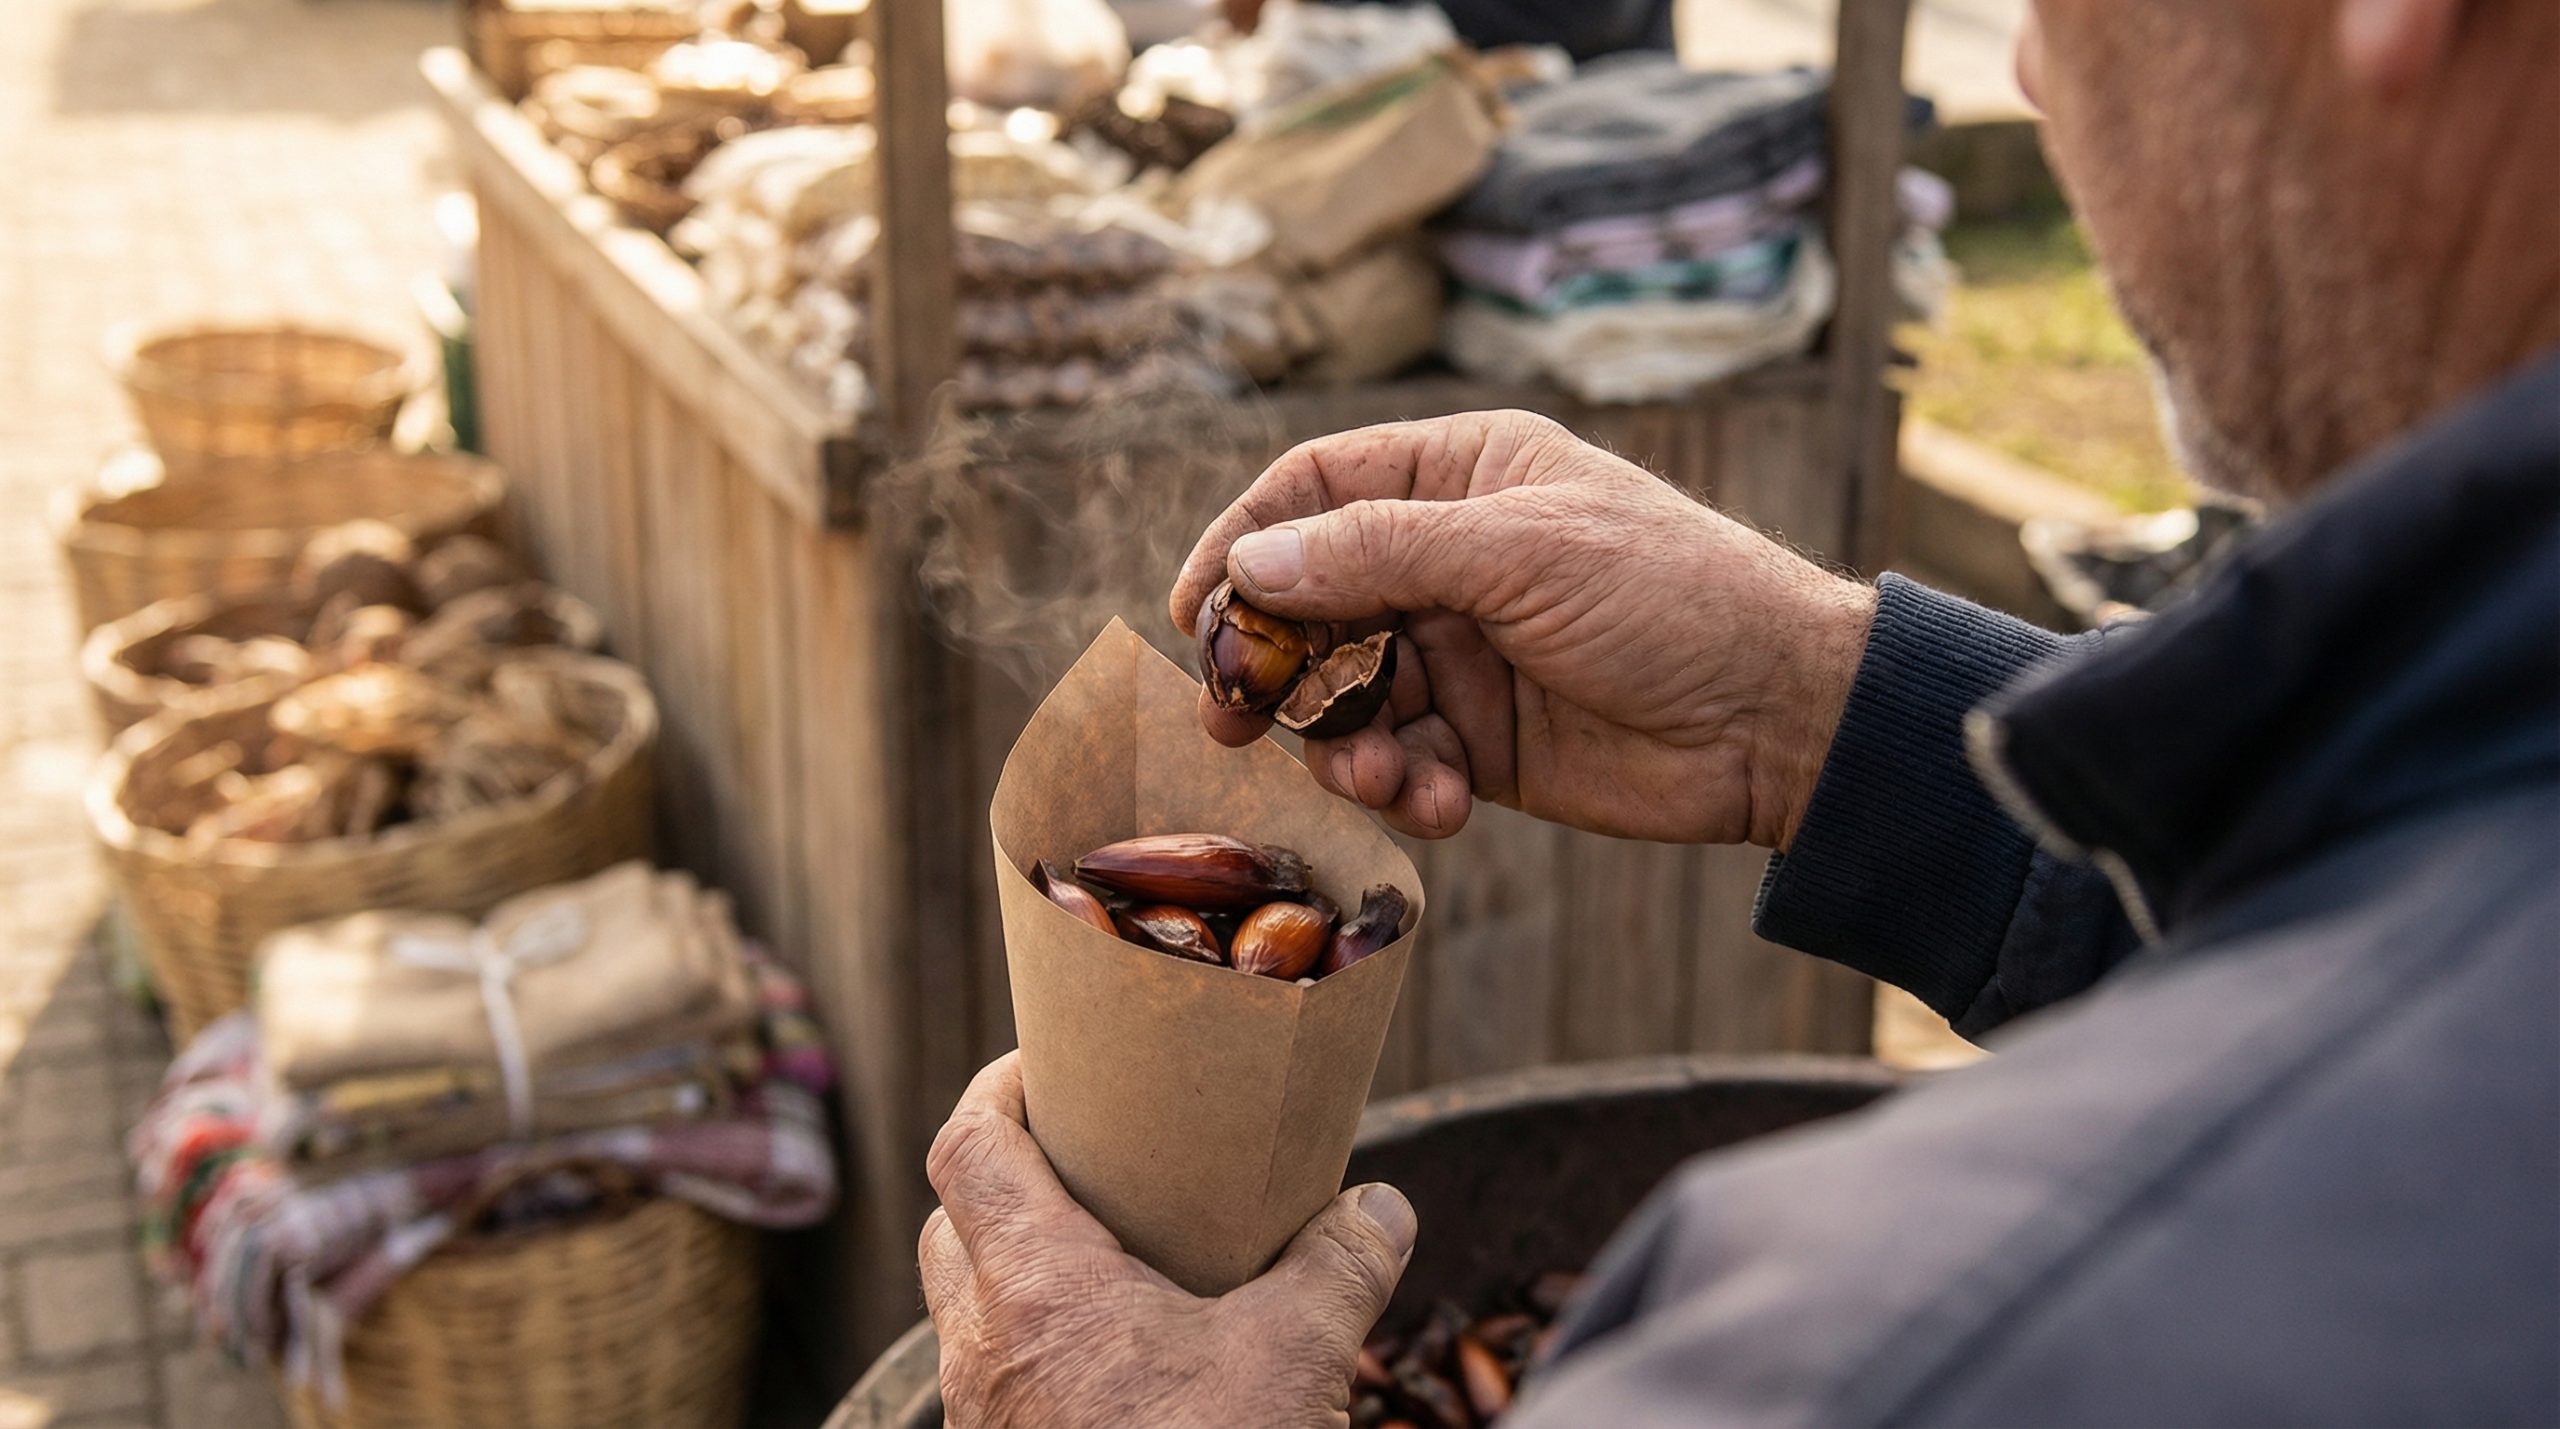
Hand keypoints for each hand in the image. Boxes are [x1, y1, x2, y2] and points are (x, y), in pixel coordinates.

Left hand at [922, 1054, 1418, 1427]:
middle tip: (1088, 1154)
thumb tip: (1381, 1210)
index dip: (999, 1088)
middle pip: (954, 1220)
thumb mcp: (1294, 1361)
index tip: (1052, 1063)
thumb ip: (1337, 1268)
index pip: (967, 1146)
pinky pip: (1001, 1375)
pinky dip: (1042, 1341)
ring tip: (1113, 1251)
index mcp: (1035, 1288)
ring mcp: (987, 1416)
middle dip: (1010, 1174)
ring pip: (970, 1306)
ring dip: (1022, 1263)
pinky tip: (1122, 1356)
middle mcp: (984, 1347)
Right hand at [1170, 411, 1875, 848]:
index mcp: (1463, 476)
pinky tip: (1438, 808)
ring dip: (1342, 744)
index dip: (1244, 541)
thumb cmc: (1671, 599)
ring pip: (1345, 696)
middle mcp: (1449, 558)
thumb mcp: (1521, 553)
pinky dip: (1399, 789)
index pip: (1315, 489)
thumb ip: (1379, 553)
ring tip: (1375, 778)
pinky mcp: (1479, 741)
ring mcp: (1461, 653)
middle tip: (1233, 720)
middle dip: (1275, 664)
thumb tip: (1252, 561)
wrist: (1779, 720)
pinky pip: (1397, 762)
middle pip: (1311, 602)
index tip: (1196, 613)